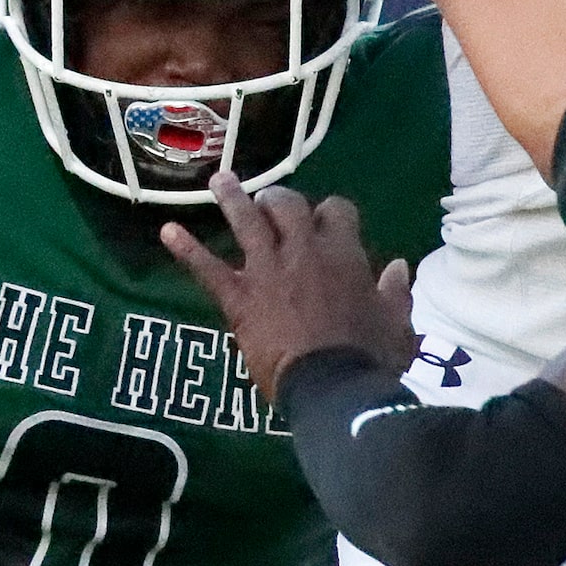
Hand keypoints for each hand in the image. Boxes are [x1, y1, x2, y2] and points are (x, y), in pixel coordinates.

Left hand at [162, 172, 416, 399]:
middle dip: (280, 199)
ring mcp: (267, 271)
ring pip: (247, 222)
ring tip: (220, 179)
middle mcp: (303, 250)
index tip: (328, 218)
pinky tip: (167, 231)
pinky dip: (187, 249)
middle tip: (272, 200)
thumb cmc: (370, 356)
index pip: (337, 210)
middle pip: (287, 206)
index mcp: (343, 253)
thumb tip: (399, 266)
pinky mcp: (240, 297)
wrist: (331, 386)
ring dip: (232, 198)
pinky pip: (208, 269)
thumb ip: (395, 291)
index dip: (331, 211)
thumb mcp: (396, 322)